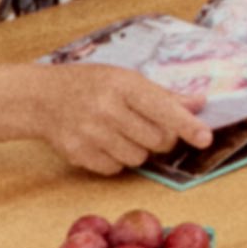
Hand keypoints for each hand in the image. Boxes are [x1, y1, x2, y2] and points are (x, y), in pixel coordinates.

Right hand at [21, 59, 208, 172]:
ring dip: (138, 149)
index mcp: (122, 84)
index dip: (187, 126)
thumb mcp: (125, 79)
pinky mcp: (78, 154)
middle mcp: (106, 109)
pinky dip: (116, 160)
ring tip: (120, 131)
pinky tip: (103, 142)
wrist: (41, 97)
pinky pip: (116, 169)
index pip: (164, 108)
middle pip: (157, 140)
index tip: (205, 138)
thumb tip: (199, 104)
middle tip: (148, 127)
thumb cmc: (90, 85)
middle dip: (161, 138)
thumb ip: (163, 94)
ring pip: (138, 158)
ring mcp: (90, 133)